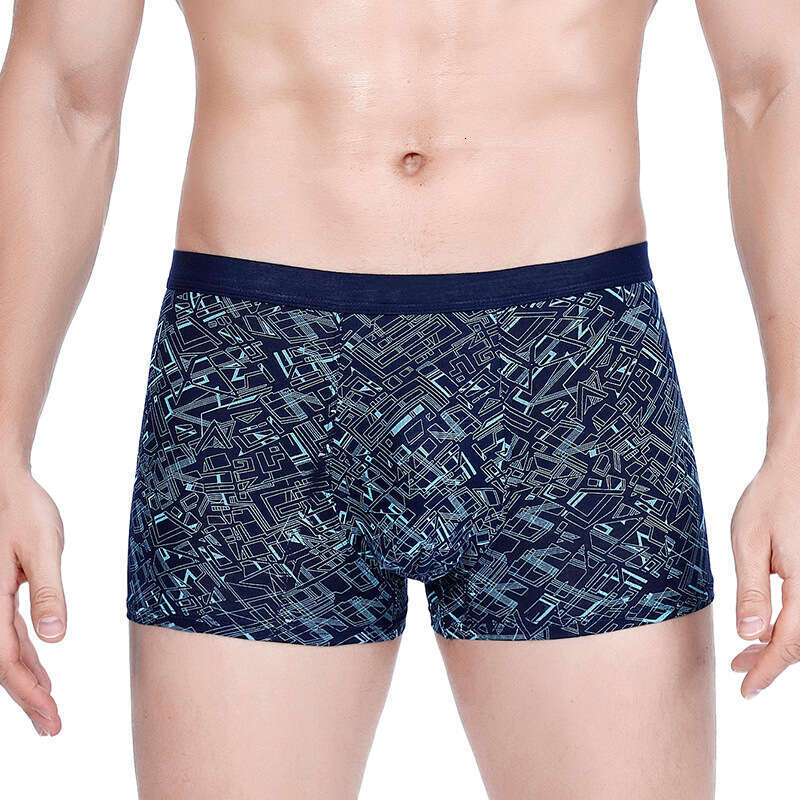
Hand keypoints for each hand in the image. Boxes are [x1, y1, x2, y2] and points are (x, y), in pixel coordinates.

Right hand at [0, 468, 64, 733]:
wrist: (6, 483)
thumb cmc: (24, 509)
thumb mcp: (44, 548)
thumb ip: (49, 592)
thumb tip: (55, 638)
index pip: (5, 659)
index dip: (28, 693)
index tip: (50, 717)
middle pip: (0, 664)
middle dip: (27, 697)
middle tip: (52, 727)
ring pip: (4, 652)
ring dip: (26, 681)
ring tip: (49, 708)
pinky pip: (8, 633)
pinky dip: (25, 655)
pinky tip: (41, 669)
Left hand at [730, 455, 799, 696]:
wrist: (798, 468)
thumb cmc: (771, 499)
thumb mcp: (749, 541)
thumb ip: (751, 590)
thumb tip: (749, 635)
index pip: (789, 643)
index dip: (767, 670)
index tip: (745, 688)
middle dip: (772, 662)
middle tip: (738, 670)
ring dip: (782, 646)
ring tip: (748, 654)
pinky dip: (793, 627)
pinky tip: (770, 627)